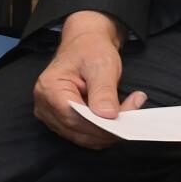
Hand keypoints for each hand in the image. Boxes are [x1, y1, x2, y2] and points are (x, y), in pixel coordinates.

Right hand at [32, 10, 145, 147]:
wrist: (85, 44)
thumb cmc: (91, 50)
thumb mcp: (102, 65)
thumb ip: (103, 91)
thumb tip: (107, 116)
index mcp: (49, 89)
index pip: (74, 117)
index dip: (100, 124)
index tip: (125, 119)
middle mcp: (45, 106)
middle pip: (77, 130)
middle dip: (108, 128)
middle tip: (135, 113)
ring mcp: (51, 115)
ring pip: (82, 136)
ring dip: (108, 130)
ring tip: (130, 110)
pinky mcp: (62, 120)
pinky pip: (83, 133)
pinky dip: (103, 130)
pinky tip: (120, 115)